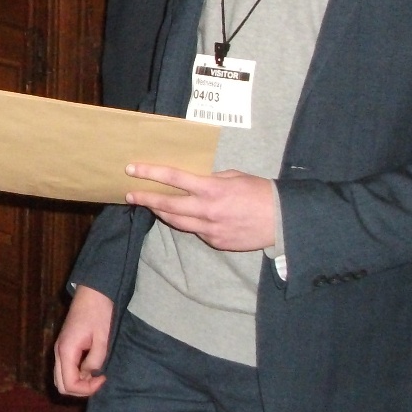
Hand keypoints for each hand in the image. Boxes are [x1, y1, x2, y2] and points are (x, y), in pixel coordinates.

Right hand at [54, 285, 113, 397]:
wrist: (92, 292)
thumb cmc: (99, 312)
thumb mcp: (102, 338)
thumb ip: (95, 360)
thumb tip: (90, 375)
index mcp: (66, 350)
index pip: (69, 384)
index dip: (87, 389)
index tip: (103, 378)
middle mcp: (58, 352)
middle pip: (61, 385)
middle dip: (80, 389)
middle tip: (98, 380)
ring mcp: (59, 349)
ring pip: (61, 378)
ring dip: (77, 383)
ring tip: (95, 375)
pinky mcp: (64, 346)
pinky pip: (65, 369)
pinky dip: (76, 374)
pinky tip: (90, 367)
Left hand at [125, 165, 276, 252]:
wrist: (282, 220)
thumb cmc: (259, 193)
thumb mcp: (234, 177)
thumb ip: (210, 179)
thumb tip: (193, 181)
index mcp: (211, 189)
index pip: (173, 178)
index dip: (150, 173)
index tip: (132, 169)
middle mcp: (206, 210)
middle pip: (167, 205)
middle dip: (145, 198)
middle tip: (130, 194)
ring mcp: (209, 229)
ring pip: (176, 221)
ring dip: (161, 212)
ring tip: (149, 204)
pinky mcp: (215, 242)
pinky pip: (195, 231)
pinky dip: (187, 223)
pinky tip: (183, 217)